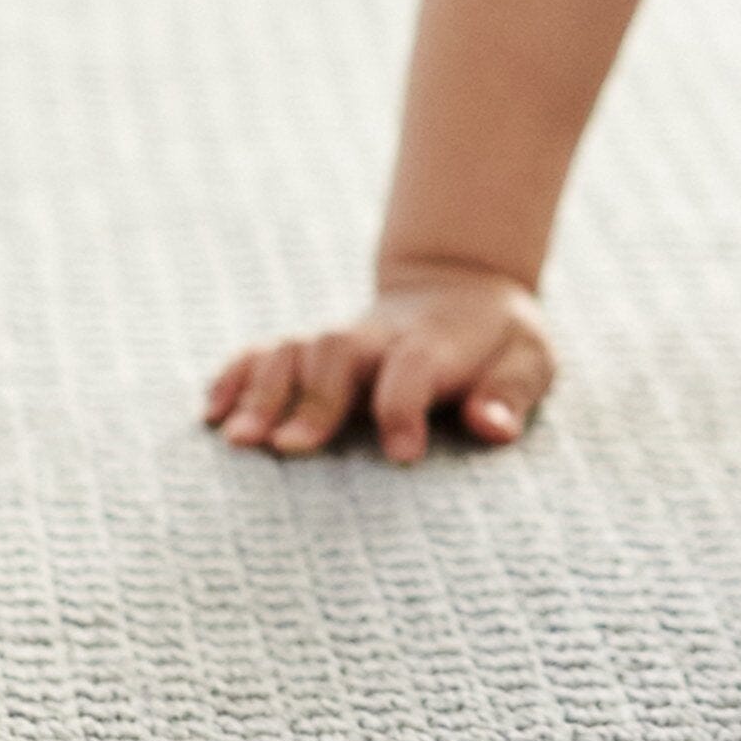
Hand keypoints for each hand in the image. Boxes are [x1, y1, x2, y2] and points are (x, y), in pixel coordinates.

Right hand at [204, 262, 553, 463]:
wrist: (461, 286)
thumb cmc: (498, 343)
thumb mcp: (529, 360)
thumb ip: (512, 391)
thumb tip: (491, 426)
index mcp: (438, 341)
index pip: (416, 366)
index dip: (406, 406)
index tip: (404, 454)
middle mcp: (381, 337)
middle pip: (340, 350)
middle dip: (315, 397)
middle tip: (290, 450)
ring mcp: (342, 339)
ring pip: (296, 348)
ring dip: (264, 391)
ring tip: (238, 441)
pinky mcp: (312, 349)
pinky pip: (265, 351)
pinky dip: (234, 376)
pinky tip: (210, 414)